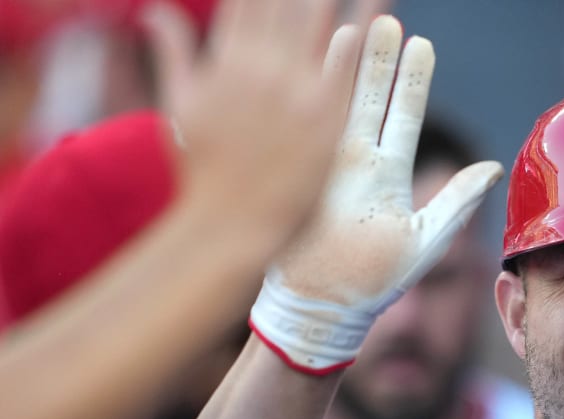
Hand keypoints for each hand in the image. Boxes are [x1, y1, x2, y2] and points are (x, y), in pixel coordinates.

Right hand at [143, 0, 376, 260]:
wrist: (228, 225)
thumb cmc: (201, 171)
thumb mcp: (180, 107)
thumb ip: (174, 54)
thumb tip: (156, 12)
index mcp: (226, 59)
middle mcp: (261, 68)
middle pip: (289, 2)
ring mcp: (295, 93)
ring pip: (324, 24)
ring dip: (343, 0)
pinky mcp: (325, 122)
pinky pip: (349, 70)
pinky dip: (364, 39)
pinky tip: (383, 12)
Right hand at [249, 16, 504, 374]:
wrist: (324, 306)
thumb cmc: (376, 282)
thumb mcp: (426, 239)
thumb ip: (458, 201)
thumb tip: (494, 167)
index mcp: (387, 176)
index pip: (402, 117)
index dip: (412, 81)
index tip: (423, 44)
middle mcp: (356, 164)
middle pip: (370, 100)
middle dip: (380, 60)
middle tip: (390, 18)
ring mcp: (324, 165)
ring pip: (337, 103)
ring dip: (346, 65)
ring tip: (356, 24)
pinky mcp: (299, 173)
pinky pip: (306, 124)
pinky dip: (313, 90)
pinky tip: (318, 57)